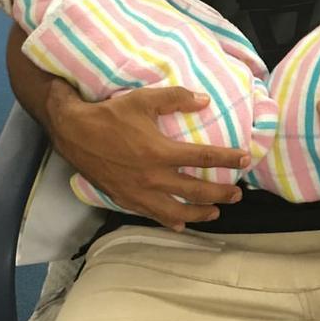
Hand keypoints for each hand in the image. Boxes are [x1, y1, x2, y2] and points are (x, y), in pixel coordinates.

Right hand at [47, 84, 248, 229]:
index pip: (202, 157)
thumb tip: (205, 100)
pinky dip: (170, 220)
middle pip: (195, 190)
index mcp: (160, 152)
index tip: (244, 159)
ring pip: (177, 210)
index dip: (226, 159)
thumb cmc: (111, 114)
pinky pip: (153, 215)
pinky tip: (180, 222)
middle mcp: (153, 177)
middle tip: (237, 194)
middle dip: (219, 193)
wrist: (75, 132)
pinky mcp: (126, 199)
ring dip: (200, 212)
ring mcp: (139, 192)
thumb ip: (176, 98)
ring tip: (216, 212)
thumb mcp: (144, 99)